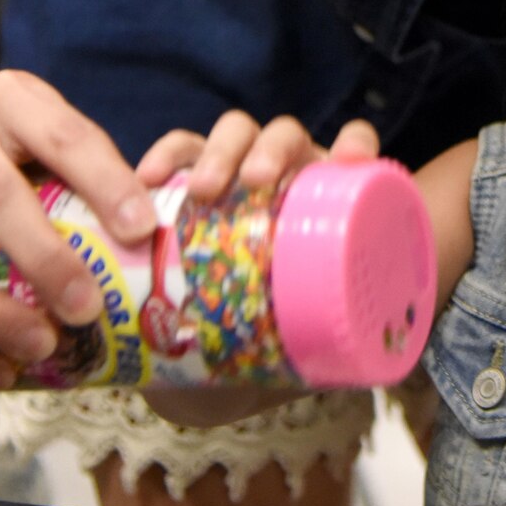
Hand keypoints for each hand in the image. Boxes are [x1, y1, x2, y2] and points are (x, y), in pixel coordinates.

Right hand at [0, 66, 157, 383]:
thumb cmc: (15, 143)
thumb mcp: (49, 128)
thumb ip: (89, 171)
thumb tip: (156, 245)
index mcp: (12, 105)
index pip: (64, 135)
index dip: (105, 181)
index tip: (143, 229)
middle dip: (43, 256)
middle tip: (89, 308)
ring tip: (42, 349)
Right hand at [136, 110, 379, 430]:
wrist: (203, 351)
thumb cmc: (269, 337)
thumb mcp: (301, 344)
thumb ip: (321, 352)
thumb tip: (340, 372)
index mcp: (326, 200)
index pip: (353, 150)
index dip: (356, 144)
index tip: (349, 162)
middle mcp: (285, 173)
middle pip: (286, 137)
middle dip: (273, 149)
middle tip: (256, 182)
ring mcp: (236, 168)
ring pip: (235, 133)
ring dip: (223, 150)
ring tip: (202, 189)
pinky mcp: (186, 175)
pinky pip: (179, 151)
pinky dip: (167, 155)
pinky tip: (150, 177)